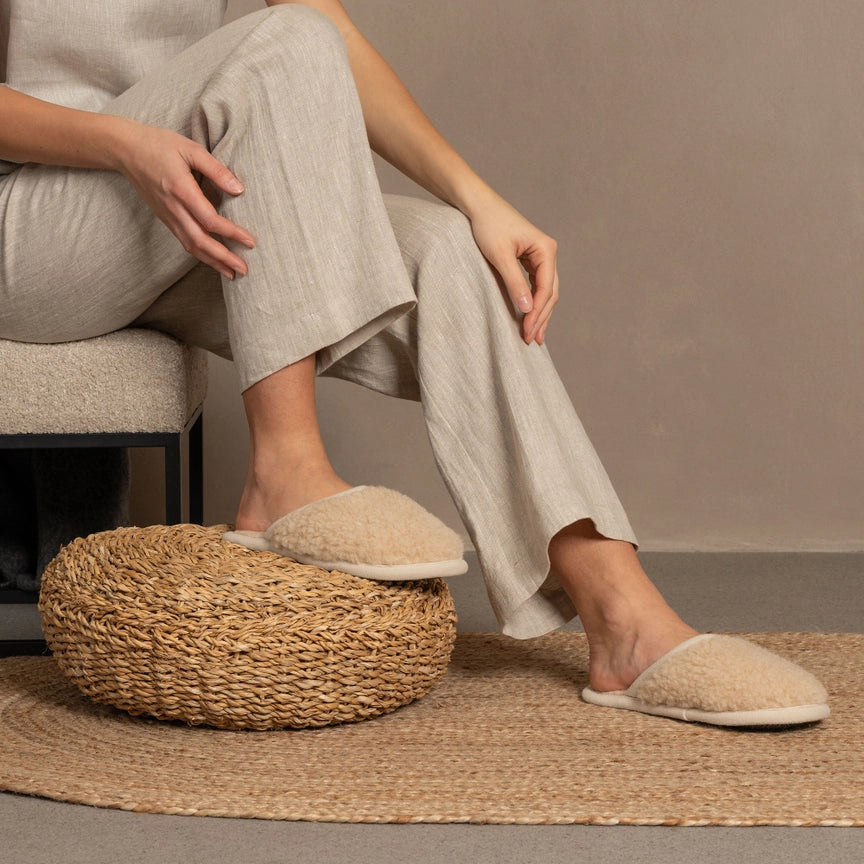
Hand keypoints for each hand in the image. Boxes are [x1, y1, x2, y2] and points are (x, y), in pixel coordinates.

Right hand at [113, 120, 254, 278]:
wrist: (124, 150)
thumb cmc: (159, 144)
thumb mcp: (191, 149)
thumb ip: (216, 169)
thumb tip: (239, 189)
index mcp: (181, 190)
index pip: (210, 220)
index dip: (231, 233)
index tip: (250, 241)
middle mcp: (173, 208)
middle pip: (200, 241)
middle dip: (223, 258)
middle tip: (244, 270)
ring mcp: (167, 215)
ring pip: (191, 246)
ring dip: (213, 262)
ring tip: (232, 274)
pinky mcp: (165, 218)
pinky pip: (184, 241)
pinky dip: (200, 254)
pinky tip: (213, 260)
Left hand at [468, 194, 559, 344]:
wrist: (478, 205)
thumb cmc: (488, 225)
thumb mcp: (500, 256)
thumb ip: (514, 283)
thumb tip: (527, 309)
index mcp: (546, 250)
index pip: (546, 289)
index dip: (538, 313)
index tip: (527, 331)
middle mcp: (548, 253)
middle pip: (550, 292)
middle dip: (541, 317)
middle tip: (532, 340)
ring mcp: (540, 256)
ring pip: (545, 291)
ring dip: (540, 313)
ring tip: (535, 336)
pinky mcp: (530, 259)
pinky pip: (537, 286)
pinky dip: (534, 302)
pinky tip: (530, 317)